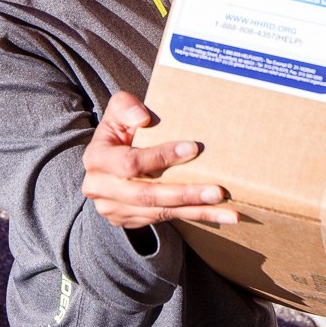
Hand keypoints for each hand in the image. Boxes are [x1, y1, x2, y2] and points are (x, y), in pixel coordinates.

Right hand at [82, 91, 238, 228]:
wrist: (110, 157)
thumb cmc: (121, 129)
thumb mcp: (118, 110)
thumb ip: (126, 106)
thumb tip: (142, 118)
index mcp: (97, 159)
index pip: (130, 163)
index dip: (161, 156)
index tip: (194, 148)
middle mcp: (101, 188)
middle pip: (147, 195)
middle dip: (185, 193)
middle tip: (217, 191)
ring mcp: (114, 209)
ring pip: (160, 212)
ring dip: (197, 211)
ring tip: (228, 210)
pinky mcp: (130, 220)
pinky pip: (165, 219)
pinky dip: (195, 216)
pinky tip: (220, 216)